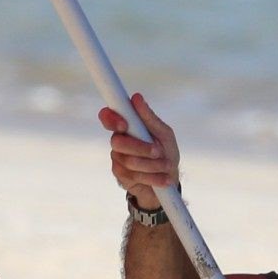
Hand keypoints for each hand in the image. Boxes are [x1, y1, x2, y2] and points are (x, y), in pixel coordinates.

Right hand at [98, 93, 180, 209]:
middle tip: (158, 152)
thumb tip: (136, 97)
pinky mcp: (120, 175)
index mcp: (128, 127)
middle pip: (118, 142)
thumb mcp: (164, 134)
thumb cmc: (166, 153)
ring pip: (128, 161)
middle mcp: (119, 141)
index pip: (108, 118)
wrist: (169, 180)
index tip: (124, 125)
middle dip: (140, 148)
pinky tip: (162, 179)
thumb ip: (149, 118)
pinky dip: (152, 177)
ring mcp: (118, 159)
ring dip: (152, 165)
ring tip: (166, 167)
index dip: (111, 119)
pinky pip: (132, 175)